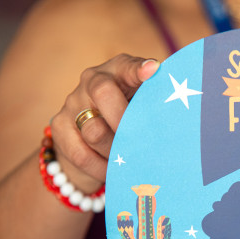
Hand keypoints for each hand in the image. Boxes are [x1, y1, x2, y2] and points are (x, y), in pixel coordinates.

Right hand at [49, 54, 158, 192]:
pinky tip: (113, 172)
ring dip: (116, 150)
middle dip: (124, 119)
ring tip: (129, 159)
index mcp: (118, 70)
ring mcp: (72, 102)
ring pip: (95, 130)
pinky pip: (82, 154)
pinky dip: (101, 168)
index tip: (153, 71)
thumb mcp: (144, 106)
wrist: (90, 139)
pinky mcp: (59, 126)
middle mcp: (92, 80)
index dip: (139, 69)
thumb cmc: (129, 117)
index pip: (128, 66)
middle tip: (141, 141)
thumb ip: (156, 105)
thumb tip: (179, 116)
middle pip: (103, 93)